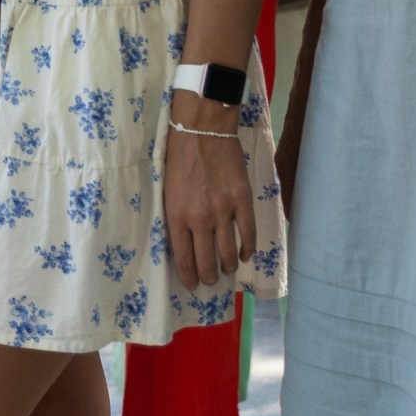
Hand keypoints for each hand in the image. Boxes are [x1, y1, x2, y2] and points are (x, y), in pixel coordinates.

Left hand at [161, 93, 255, 290]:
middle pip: (207, 261)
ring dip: (228, 266)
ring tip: (228, 269)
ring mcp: (223, 211)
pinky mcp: (242, 200)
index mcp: (177, 217)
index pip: (184, 258)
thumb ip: (176, 218)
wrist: (202, 130)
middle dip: (209, 276)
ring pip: (228, 252)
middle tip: (211, 280)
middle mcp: (200, 219)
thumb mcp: (167, 192)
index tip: (192, 285)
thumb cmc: (179, 158)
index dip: (189, 276)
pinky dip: (247, 248)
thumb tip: (185, 243)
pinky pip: (248, 233)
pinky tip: (245, 254)